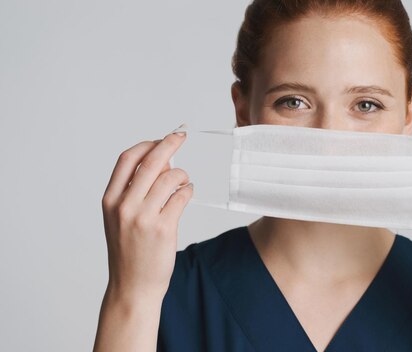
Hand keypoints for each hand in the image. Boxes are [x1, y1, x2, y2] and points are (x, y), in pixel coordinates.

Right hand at [100, 125, 192, 301]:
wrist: (132, 287)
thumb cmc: (129, 252)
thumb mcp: (121, 219)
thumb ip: (136, 191)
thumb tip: (162, 162)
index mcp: (110, 201)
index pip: (127, 159)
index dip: (147, 144)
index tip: (161, 138)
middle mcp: (124, 206)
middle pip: (151, 162)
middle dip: (170, 143)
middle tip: (181, 136)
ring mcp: (143, 217)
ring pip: (170, 177)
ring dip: (182, 174)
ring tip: (184, 181)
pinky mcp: (164, 228)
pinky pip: (182, 196)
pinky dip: (188, 191)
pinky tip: (187, 194)